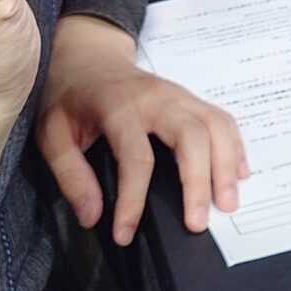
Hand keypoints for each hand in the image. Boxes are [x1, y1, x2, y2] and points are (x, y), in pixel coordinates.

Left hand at [36, 14, 248, 239]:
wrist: (87, 57)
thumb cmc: (70, 97)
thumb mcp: (52, 134)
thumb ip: (71, 175)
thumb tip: (92, 216)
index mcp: (118, 106)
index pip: (136, 157)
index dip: (132, 201)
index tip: (124, 234)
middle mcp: (157, 97)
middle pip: (192, 136)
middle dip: (198, 183)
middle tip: (197, 223)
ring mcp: (180, 95)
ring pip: (216, 126)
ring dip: (225, 166)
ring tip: (227, 204)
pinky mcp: (191, 99)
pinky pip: (223, 120)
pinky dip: (235, 148)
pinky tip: (238, 175)